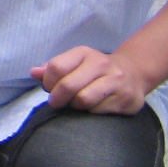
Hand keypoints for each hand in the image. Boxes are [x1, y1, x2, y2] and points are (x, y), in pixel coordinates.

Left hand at [32, 45, 152, 113]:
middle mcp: (101, 64)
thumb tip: (33, 73)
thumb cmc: (95, 70)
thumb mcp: (74, 63)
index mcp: (84, 53)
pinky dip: (91, 112)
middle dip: (58, 98)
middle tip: (57, 103)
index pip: (56, 67)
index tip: (49, 89)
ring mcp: (116, 81)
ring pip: (83, 100)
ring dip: (75, 106)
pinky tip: (94, 107)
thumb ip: (53, 68)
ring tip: (77, 104)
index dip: (48, 82)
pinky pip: (99, 111)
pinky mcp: (126, 98)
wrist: (134, 74)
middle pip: (68, 86)